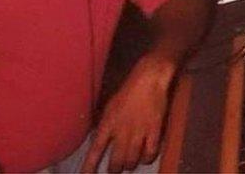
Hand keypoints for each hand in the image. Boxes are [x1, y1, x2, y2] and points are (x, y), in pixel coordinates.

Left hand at [81, 55, 175, 172]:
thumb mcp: (109, 107)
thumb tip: (99, 141)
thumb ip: (104, 126)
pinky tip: (146, 156)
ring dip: (130, 164)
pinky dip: (147, 158)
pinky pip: (150, 153)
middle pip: (116, 162)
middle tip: (116, 168)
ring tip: (130, 163)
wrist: (149, 79)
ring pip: (132, 161)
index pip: (95, 152)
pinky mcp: (154, 131)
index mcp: (107, 125)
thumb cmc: (127, 91)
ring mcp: (139, 132)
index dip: (89, 167)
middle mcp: (121, 132)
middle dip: (115, 169)